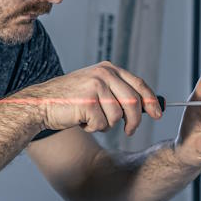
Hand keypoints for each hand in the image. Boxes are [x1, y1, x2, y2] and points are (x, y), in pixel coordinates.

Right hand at [17, 61, 162, 134]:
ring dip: (106, 125)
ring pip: (117, 116)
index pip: (139, 84)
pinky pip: (102, 124)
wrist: (41, 103)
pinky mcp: (87, 101)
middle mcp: (104, 74)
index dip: (151, 101)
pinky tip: (81, 121)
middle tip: (130, 131)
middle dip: (135, 121)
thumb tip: (150, 107)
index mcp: (109, 69)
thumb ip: (120, 93)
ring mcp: (95, 86)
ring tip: (92, 119)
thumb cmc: (71, 100)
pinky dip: (93, 128)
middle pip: (133, 102)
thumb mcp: (98, 88)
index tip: (158, 114)